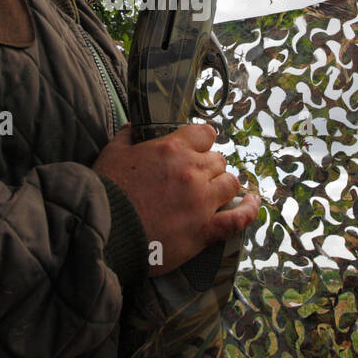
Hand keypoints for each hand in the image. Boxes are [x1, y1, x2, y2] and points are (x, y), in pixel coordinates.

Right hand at [93, 123, 260, 276]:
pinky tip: (253, 203)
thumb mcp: (112, 153)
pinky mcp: (205, 229)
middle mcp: (192, 171)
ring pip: (230, 183)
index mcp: (172, 148)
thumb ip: (127, 137)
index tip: (198, 149)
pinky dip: (249, 210)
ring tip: (214, 192)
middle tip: (195, 178)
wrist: (104, 229)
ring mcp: (202, 201)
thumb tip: (133, 128)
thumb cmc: (107, 191)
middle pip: (218, 160)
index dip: (202, 141)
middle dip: (209, 167)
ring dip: (223, 185)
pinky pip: (238, 218)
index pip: (205, 133)